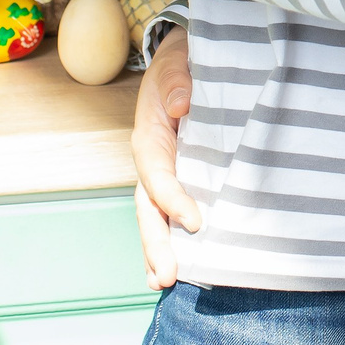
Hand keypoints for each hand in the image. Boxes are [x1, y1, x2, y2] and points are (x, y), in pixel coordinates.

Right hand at [132, 26, 199, 290]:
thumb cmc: (181, 62)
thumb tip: (182, 103)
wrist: (182, 60)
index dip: (173, 200)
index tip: (196, 222)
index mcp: (150, 137)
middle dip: (156, 244)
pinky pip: (168, 214)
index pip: (158, 174)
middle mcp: (152, 161)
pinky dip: (166, 241)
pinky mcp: (177, 178)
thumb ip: (177, 80)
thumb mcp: (178, 60)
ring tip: (164, 284)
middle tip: (168, 277)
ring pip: (155, 218)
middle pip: (149, 208)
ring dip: (158, 251)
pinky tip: (172, 272)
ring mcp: (163, 173)